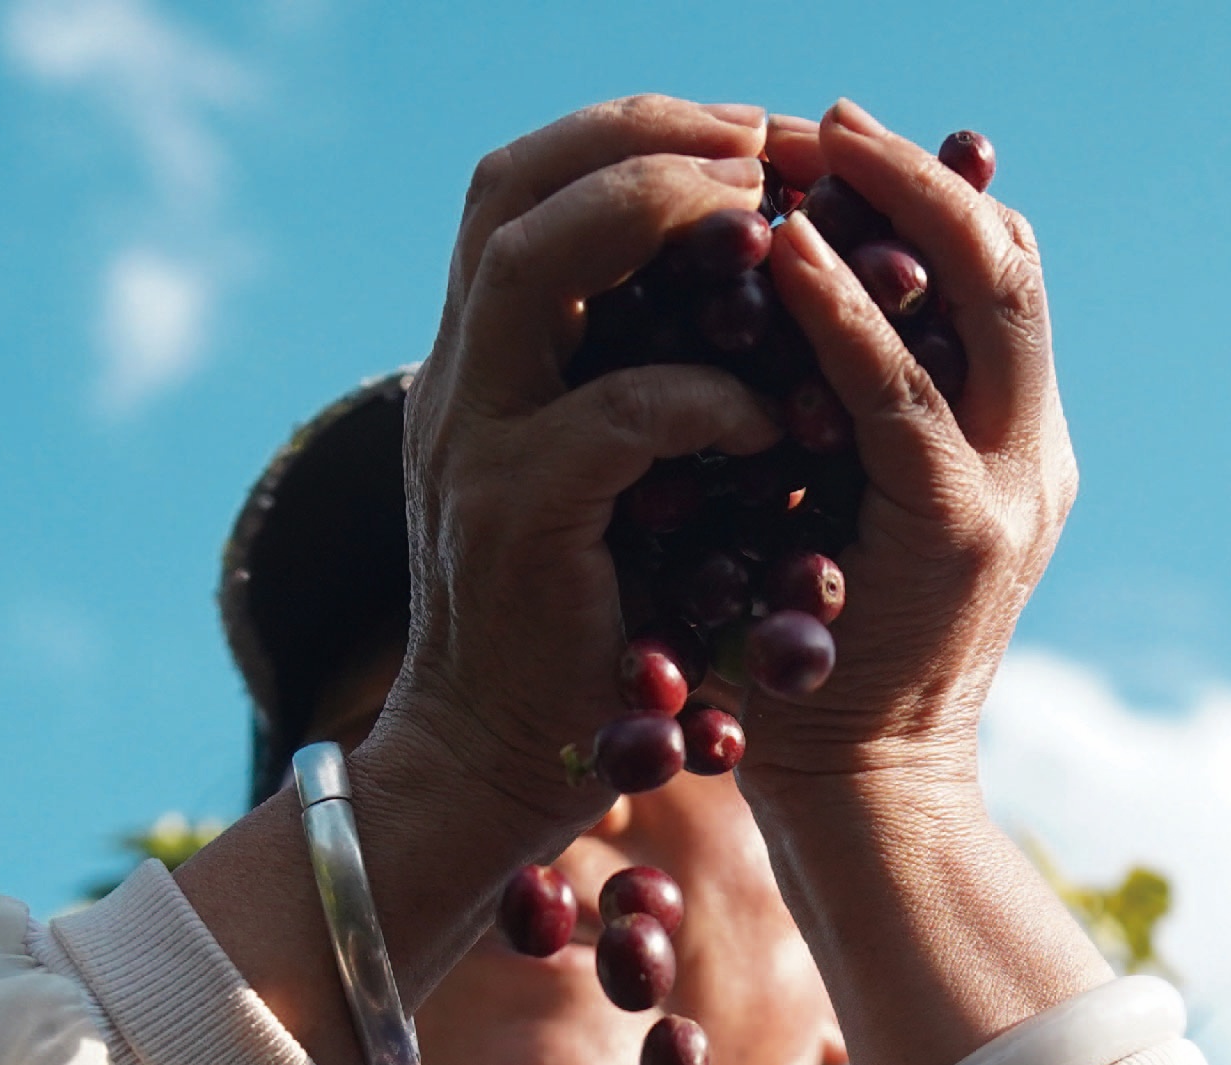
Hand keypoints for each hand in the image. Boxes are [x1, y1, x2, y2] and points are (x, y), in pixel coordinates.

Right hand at [383, 98, 783, 820]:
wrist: (494, 765)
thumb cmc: (580, 630)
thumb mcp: (600, 482)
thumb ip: (633, 386)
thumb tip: (755, 304)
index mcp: (482, 359)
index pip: (523, 184)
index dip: (634, 132)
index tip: (751, 134)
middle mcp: (460, 379)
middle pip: (512, 186)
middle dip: (648, 138)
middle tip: (767, 149)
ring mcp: (471, 441)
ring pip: (535, 263)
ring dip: (658, 216)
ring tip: (766, 227)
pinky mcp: (510, 518)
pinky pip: (612, 416)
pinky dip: (702, 398)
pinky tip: (770, 417)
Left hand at [737, 101, 1077, 790]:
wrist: (860, 799)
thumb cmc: (817, 658)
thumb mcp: (839, 508)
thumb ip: (839, 419)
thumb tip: (767, 308)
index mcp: (1013, 441)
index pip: (998, 274)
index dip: (927, 192)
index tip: (836, 139)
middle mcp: (1030, 451)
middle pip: (1010, 259)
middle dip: (917, 174)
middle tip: (824, 117)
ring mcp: (1007, 489)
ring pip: (985, 297)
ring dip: (890, 206)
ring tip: (806, 147)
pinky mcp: (957, 532)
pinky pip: (899, 395)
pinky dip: (842, 312)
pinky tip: (778, 253)